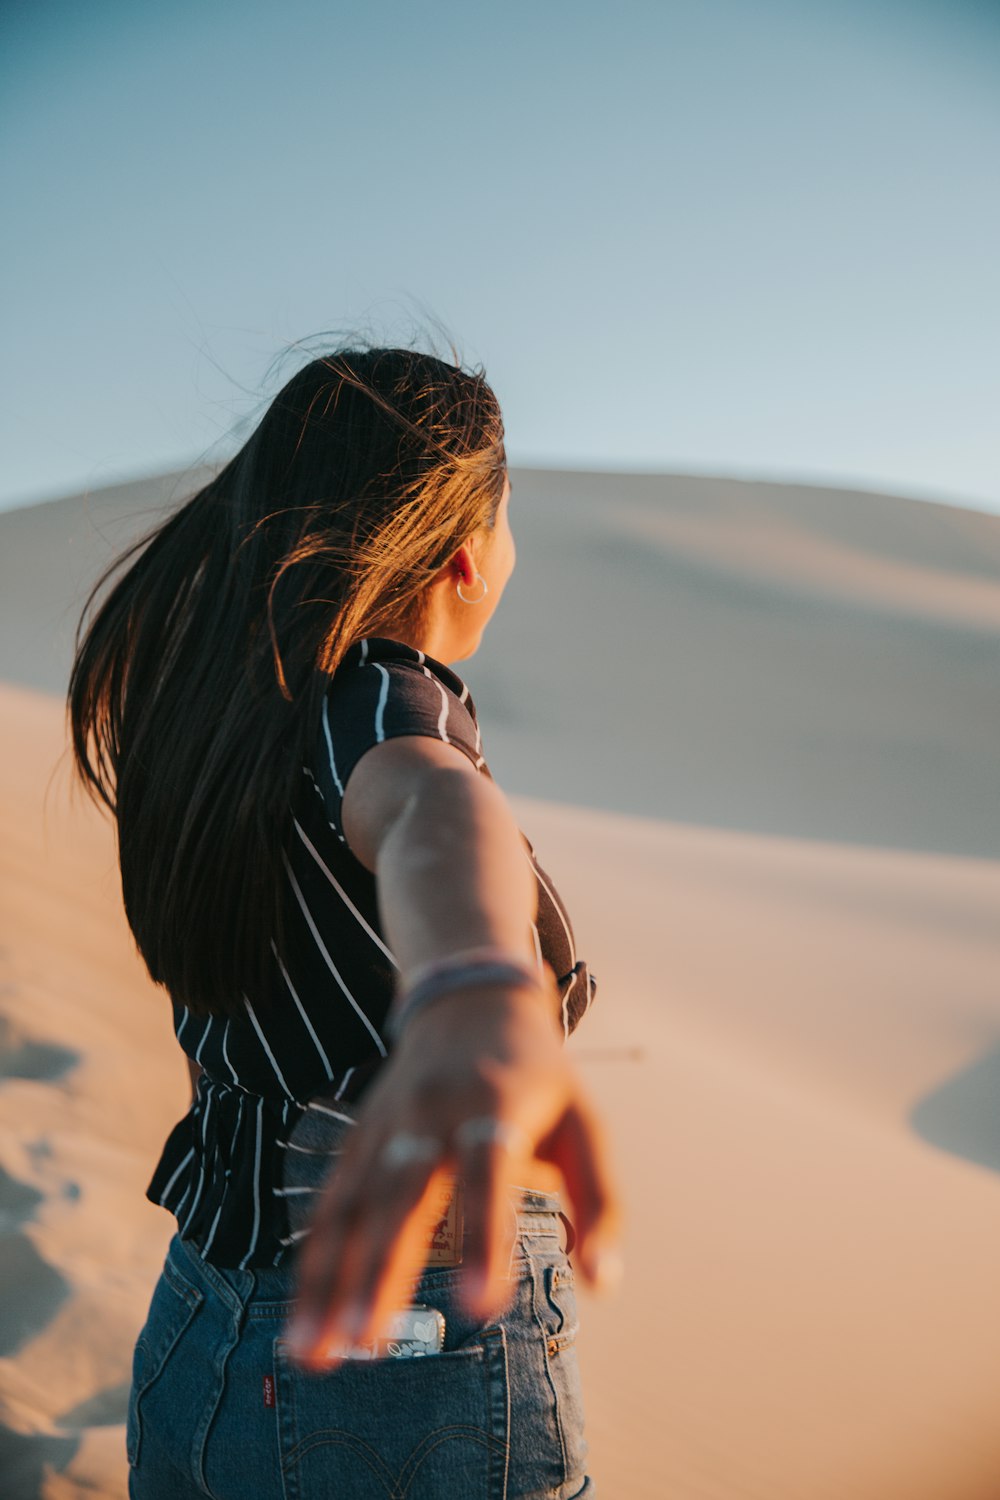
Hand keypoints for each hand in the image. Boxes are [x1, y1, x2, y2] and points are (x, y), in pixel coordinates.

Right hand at [286, 980, 621, 1367]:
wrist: (468, 998)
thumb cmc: (537, 1076)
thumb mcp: (584, 1121)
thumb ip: (597, 1199)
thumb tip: (601, 1281)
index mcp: (493, 1105)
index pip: (487, 1175)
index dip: (484, 1239)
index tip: (481, 1308)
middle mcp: (429, 1113)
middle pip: (401, 1198)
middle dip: (380, 1273)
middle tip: (366, 1345)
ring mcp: (385, 1125)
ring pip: (351, 1207)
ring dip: (328, 1282)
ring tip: (311, 1354)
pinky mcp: (359, 1139)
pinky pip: (329, 1204)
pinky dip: (312, 1263)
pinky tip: (300, 1321)